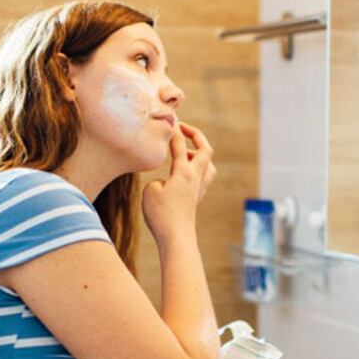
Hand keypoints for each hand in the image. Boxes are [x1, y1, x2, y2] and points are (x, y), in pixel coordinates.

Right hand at [141, 121, 215, 244]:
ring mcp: (198, 190)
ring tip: (184, 154)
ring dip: (199, 155)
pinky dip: (196, 170)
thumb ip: (158, 180)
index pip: (180, 145)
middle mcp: (195, 178)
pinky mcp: (195, 200)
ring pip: (208, 165)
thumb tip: (166, 182)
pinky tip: (181, 174)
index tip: (169, 120)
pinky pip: (202, 178)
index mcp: (184, 172)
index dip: (174, 131)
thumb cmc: (162, 215)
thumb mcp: (150, 191)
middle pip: (205, 150)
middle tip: (183, 130)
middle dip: (196, 136)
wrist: (176, 238)